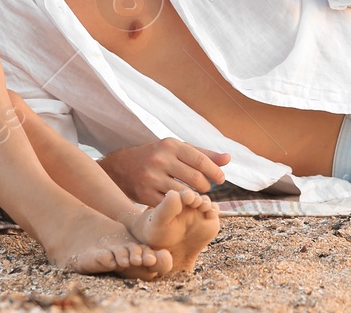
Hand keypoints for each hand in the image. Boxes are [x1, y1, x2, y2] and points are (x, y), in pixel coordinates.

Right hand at [98, 139, 230, 205]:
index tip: (221, 179)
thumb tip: (229, 159)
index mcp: (171, 145)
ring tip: (196, 196)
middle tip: (205, 188)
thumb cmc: (157, 156)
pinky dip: (180, 205)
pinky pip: (170, 204)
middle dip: (205, 186)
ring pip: (184, 193)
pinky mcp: (145, 194)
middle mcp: (161, 160)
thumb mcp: (177, 149)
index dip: (215, 172)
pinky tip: (182, 203)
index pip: (201, 160)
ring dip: (195, 197)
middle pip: (195, 178)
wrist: (122, 167)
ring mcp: (151, 178)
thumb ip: (203, 154)